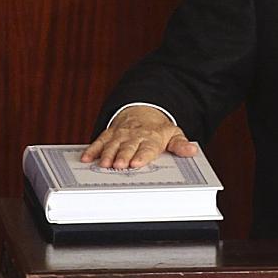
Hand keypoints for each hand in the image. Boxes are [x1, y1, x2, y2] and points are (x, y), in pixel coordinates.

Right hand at [80, 105, 198, 168]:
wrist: (143, 112)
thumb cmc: (158, 130)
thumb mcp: (173, 135)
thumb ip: (181, 145)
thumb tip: (192, 151)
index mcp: (151, 138)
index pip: (147, 148)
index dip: (141, 156)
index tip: (136, 163)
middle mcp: (134, 136)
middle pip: (128, 147)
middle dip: (123, 156)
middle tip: (118, 165)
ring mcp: (120, 134)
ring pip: (112, 144)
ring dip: (107, 154)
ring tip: (103, 164)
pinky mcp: (109, 134)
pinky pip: (99, 141)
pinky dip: (92, 149)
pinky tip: (86, 158)